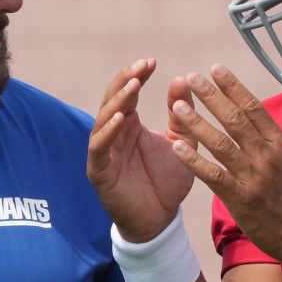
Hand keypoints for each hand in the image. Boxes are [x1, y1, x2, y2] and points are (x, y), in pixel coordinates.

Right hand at [87, 59, 195, 242]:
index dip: (136, 75)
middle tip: (142, 66)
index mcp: (129, 125)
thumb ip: (181, 114)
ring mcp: (104, 152)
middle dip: (125, 81)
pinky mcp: (100, 172)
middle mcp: (113, 134)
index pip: (127, 92)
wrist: (161, 220)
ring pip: (103, 120)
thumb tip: (182, 79)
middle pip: (112, 100)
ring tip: (133, 86)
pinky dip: (107, 132)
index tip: (152, 61)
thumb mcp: (181, 142)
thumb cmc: (167, 180)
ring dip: (117, 102)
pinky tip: (121, 120)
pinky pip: (99, 148)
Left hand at [169, 64, 281, 261]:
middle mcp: (265, 156)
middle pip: (235, 120)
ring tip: (179, 107)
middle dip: (212, 97)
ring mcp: (252, 177)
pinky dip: (194, 161)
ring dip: (198, 124)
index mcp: (280, 145)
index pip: (254, 108)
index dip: (234, 87)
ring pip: (221, 144)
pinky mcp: (240, 199)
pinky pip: (213, 176)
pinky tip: (177, 148)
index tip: (217, 69)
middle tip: (192, 77)